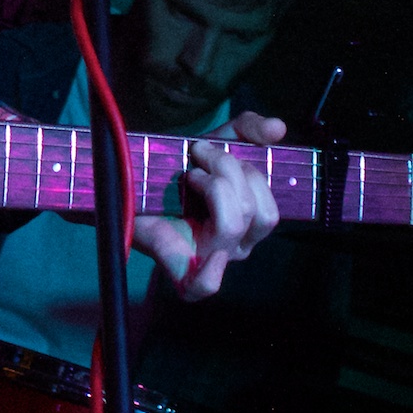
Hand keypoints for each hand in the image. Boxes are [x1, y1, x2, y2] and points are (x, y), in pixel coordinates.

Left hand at [132, 110, 283, 299]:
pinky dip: (210, 272)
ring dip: (212, 187)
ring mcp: (210, 257)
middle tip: (197, 153)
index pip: (268, 212)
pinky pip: (205, 285)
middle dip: (226, 169)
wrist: (134, 177)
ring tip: (189, 174)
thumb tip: (278, 127)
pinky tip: (209, 252)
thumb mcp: (221, 138)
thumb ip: (251, 129)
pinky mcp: (180, 266)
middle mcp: (235, 245)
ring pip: (232, 227)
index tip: (216, 150)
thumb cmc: (183, 164)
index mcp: (250, 222)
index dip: (251, 175)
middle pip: (250, 213)